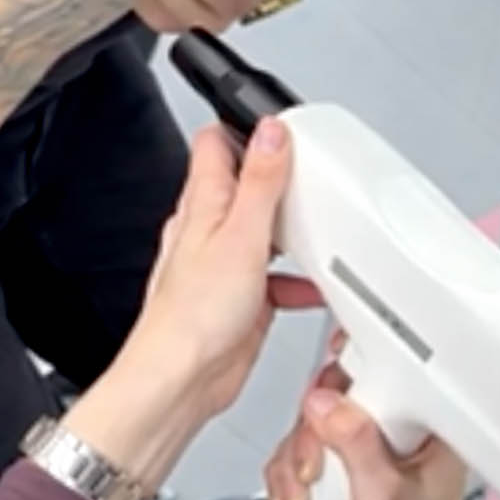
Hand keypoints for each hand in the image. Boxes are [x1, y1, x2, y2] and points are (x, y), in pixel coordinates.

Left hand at [62, 120, 320, 491]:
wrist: (182, 381)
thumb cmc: (192, 316)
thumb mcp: (241, 236)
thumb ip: (261, 181)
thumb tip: (271, 130)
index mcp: (203, 204)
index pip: (216, 142)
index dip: (242, 122)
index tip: (277, 118)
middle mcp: (210, 229)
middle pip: (245, 182)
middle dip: (279, 176)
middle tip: (309, 172)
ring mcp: (226, 263)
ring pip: (264, 229)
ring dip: (291, 228)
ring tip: (318, 226)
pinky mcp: (243, 297)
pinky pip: (276, 277)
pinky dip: (297, 277)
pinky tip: (313, 286)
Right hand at [270, 392, 467, 499]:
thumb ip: (358, 447)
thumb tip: (327, 403)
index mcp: (427, 425)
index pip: (389, 370)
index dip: (353, 374)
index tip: (328, 397)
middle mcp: (397, 430)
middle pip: (340, 393)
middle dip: (313, 429)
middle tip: (315, 463)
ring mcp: (367, 448)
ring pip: (314, 423)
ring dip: (297, 457)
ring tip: (306, 493)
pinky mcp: (342, 468)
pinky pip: (302, 450)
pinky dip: (289, 472)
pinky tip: (299, 499)